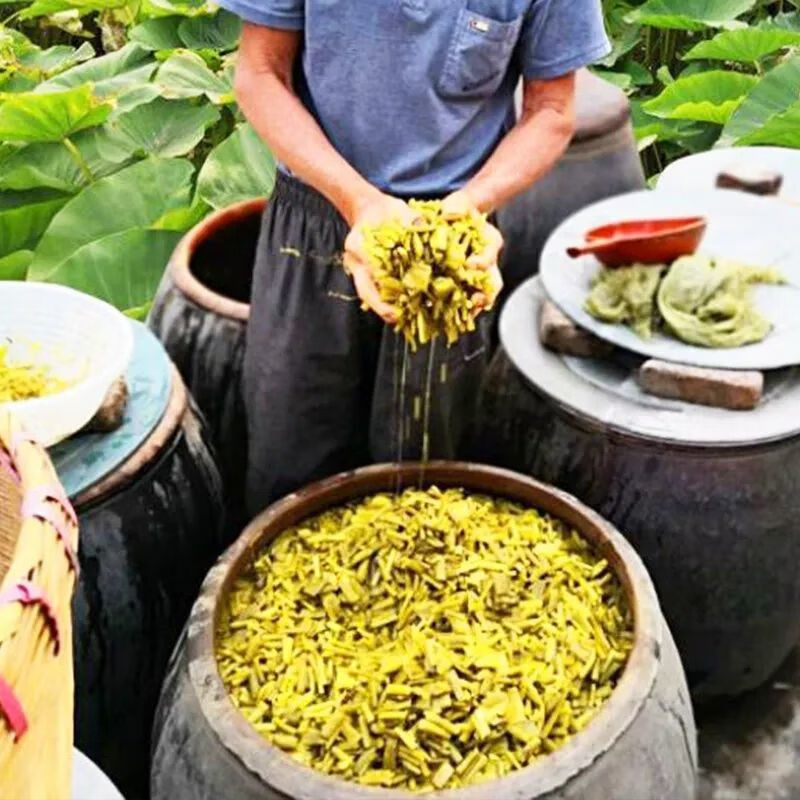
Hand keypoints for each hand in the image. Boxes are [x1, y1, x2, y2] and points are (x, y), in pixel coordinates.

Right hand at [343, 193, 419, 322]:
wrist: (368, 210)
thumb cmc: (384, 210)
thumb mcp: (398, 209)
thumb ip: (410, 220)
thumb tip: (424, 230)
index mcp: (358, 244)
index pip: (371, 268)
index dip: (384, 282)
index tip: (396, 294)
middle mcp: (354, 260)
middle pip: (364, 290)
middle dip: (380, 306)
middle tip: (397, 318)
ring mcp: (356, 269)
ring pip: (367, 294)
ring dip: (382, 308)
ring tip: (400, 319)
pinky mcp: (363, 274)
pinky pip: (371, 291)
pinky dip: (384, 302)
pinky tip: (400, 310)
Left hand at [441, 189, 503, 313]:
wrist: (455, 218)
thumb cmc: (460, 210)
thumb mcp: (459, 203)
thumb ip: (457, 206)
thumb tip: (449, 212)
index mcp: (489, 241)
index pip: (490, 252)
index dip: (482, 260)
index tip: (470, 264)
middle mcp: (488, 260)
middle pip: (493, 281)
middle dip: (485, 293)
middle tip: (475, 301)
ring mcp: (478, 273)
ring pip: (483, 294)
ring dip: (474, 306)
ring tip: (465, 316)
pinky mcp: (465, 281)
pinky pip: (467, 298)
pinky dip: (462, 309)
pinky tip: (454, 317)